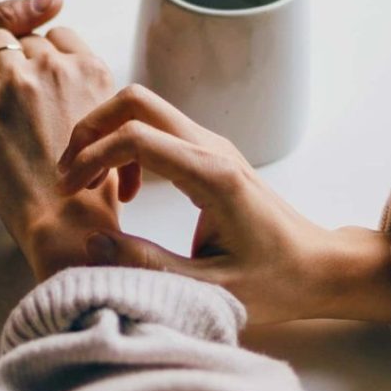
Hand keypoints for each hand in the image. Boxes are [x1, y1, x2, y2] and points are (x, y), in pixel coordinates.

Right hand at [0, 0, 62, 172]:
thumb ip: (2, 17)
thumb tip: (55, 1)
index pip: (42, 63)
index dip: (34, 48)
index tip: (11, 41)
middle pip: (39, 101)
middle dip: (33, 80)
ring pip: (24, 128)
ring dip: (21, 109)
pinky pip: (5, 147)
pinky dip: (5, 131)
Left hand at [0, 27, 119, 280]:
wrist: (64, 221)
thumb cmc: (89, 189)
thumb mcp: (109, 130)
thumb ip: (92, 98)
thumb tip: (78, 90)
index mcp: (94, 72)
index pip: (61, 36)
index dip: (45, 53)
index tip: (37, 75)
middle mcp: (59, 68)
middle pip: (28, 39)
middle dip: (18, 59)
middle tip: (11, 93)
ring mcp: (21, 79)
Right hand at [57, 85, 390, 323]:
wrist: (320, 267)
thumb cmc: (276, 282)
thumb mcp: (209, 289)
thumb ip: (148, 266)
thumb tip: (93, 243)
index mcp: (212, 175)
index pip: (135, 137)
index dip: (91, 157)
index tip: (70, 191)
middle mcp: (212, 148)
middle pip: (136, 101)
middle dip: (91, 128)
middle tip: (71, 174)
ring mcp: (213, 145)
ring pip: (145, 109)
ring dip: (107, 135)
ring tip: (91, 184)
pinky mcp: (211, 153)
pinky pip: (158, 129)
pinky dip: (127, 146)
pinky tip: (126, 190)